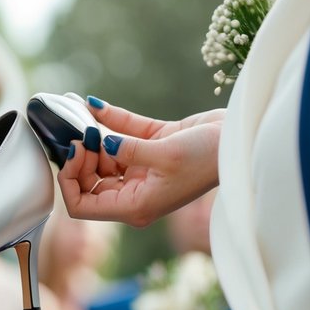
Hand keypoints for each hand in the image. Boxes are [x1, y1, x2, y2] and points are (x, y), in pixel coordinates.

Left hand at [59, 100, 223, 227]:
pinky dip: (106, 119)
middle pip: (88, 181)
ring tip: (84, 117)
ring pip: (102, 156)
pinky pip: (121, 134)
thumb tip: (99, 142)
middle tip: (81, 134)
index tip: (73, 152)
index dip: (69, 182)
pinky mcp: (151, 146)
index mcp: (134, 206)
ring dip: (91, 137)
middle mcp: (134, 191)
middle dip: (79, 158)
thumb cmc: (209, 158)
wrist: (240, 140)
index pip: (82, 206)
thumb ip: (126, 150)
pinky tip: (92, 103)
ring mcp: (142, 168)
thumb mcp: (165, 155)